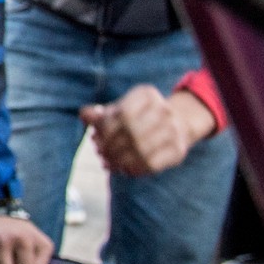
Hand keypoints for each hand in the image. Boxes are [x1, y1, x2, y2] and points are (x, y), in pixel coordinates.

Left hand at [79, 84, 218, 176]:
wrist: (179, 123)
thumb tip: (84, 114)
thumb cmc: (140, 116)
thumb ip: (101, 113)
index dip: (105, 128)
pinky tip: (123, 169)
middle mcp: (165, 110)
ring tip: (107, 162)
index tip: (95, 137)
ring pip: (141, 150)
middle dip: (110, 145)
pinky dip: (133, 169)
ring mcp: (174, 130)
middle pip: (131, 132)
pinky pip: (152, 164)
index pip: (122, 113)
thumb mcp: (120, 109)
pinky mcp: (178, 150)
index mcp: (147, 95)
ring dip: (119, 160)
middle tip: (100, 152)